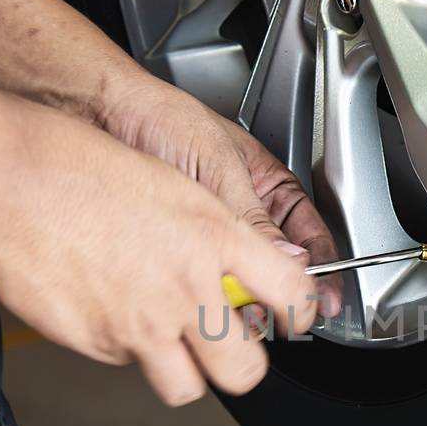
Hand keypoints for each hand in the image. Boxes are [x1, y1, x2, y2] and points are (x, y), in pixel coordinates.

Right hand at [0, 107, 319, 404]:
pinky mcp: (98, 344)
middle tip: (233, 348)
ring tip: (168, 335)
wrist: (10, 182)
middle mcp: (185, 290)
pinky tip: (108, 303)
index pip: (291, 294)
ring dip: (184, 370)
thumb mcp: (177, 185)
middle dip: (244, 367)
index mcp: (215, 239)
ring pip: (185, 386)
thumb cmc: (84, 168)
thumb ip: (221, 233)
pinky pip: (126, 363)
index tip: (297, 317)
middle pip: (244, 371)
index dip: (303, 314)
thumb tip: (250, 266)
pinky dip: (125, 345)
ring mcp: (141, 325)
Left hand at [96, 71, 342, 317]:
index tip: (323, 300)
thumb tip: (288, 261)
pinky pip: (205, 280)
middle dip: (279, 291)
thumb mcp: (218, 169)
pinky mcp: (179, 250)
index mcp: (270, 186)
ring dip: (242, 295)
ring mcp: (212, 234)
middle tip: (277, 310)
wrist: (103, 115)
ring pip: (242, 278)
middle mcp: (246, 212)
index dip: (322, 269)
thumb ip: (253, 218)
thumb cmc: (162, 119)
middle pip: (279, 266)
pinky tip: (207, 298)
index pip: (311, 236)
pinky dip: (208, 292)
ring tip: (239, 305)